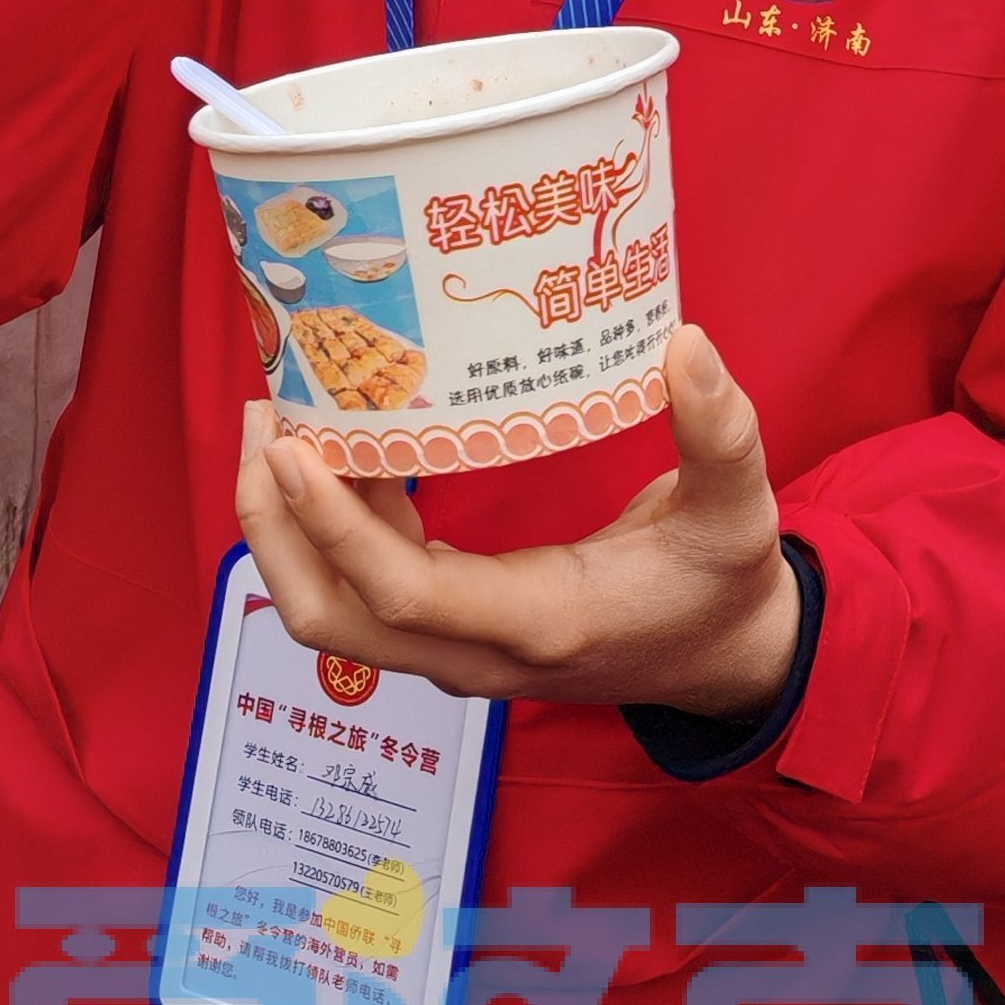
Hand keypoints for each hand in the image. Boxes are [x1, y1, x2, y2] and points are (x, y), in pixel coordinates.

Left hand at [234, 325, 800, 721]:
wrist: (724, 659)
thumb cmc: (723, 584)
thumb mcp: (740, 510)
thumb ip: (722, 432)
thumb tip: (688, 345)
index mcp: (537, 624)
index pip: (402, 595)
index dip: (337, 526)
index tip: (295, 448)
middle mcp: (478, 651)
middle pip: (331, 617)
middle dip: (276, 525)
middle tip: (265, 416)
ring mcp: (458, 647)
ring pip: (334, 608)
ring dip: (291, 521)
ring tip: (282, 413)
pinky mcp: (453, 628)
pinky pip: (367, 583)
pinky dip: (335, 519)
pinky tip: (343, 442)